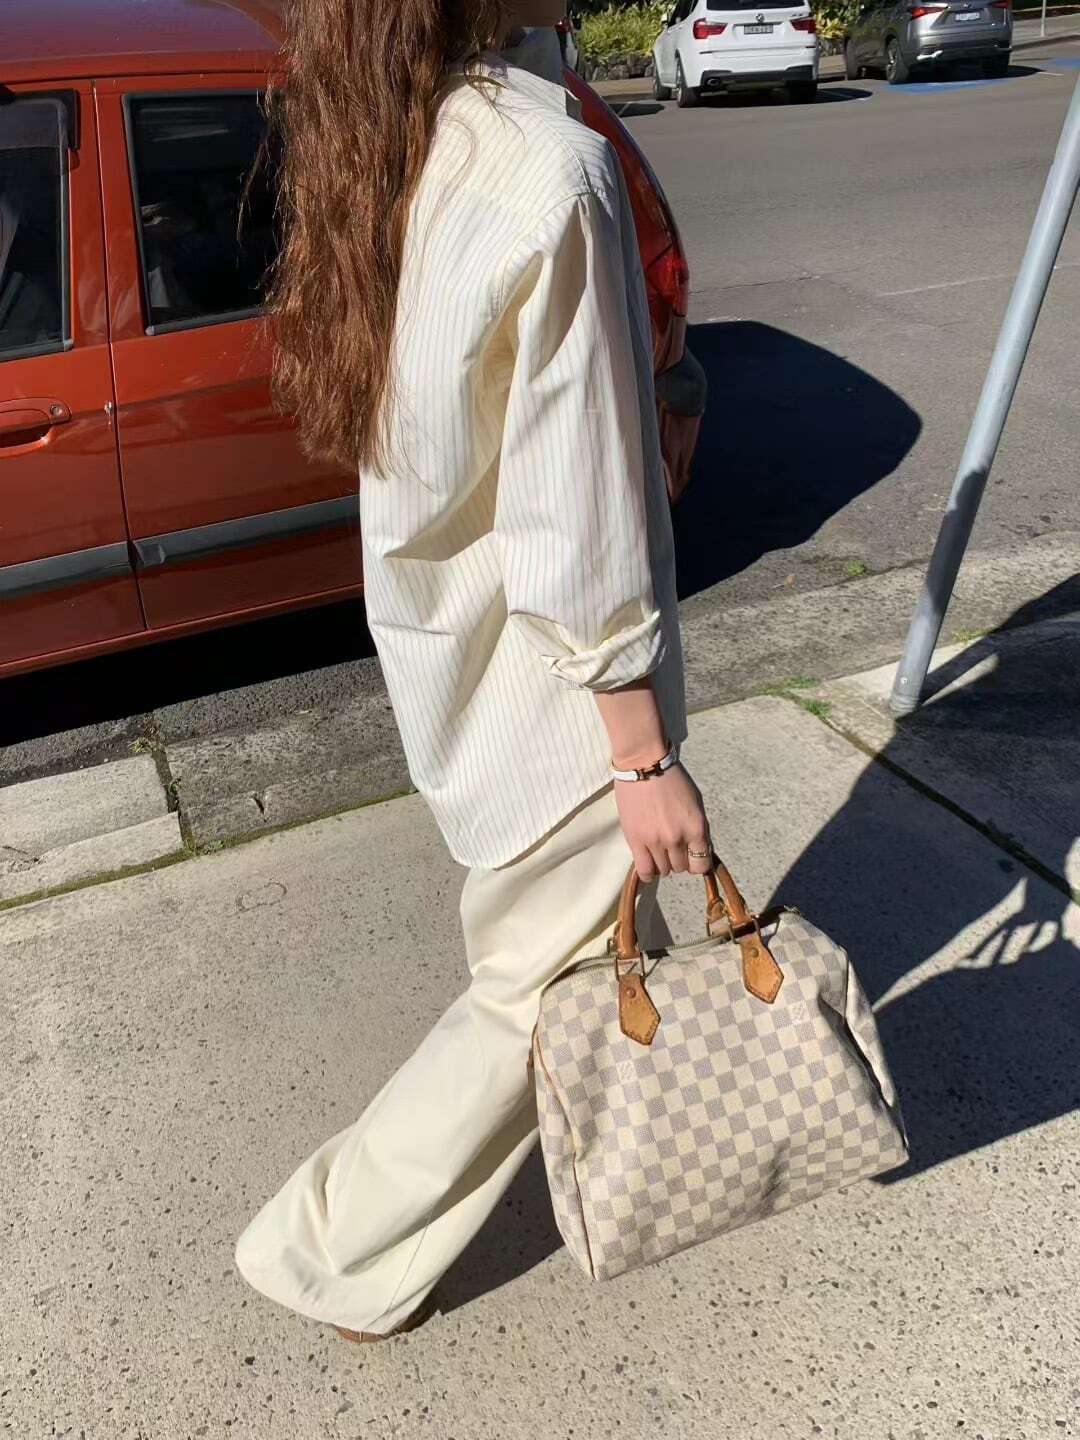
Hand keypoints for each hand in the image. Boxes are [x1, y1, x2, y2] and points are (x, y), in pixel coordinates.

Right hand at [612, 762, 710, 881]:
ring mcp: (655, 841)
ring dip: (663, 863)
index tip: (692, 857)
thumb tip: (699, 849)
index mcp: (696, 828)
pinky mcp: (636, 840)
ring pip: (663, 870)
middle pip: (681, 867)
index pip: (702, 864)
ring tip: (658, 850)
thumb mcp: (696, 802)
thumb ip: (698, 828)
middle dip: (679, 859)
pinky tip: (649, 866)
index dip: (697, 863)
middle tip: (672, 847)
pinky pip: (645, 870)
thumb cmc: (672, 779)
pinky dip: (648, 873)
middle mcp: (677, 838)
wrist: (644, 764)